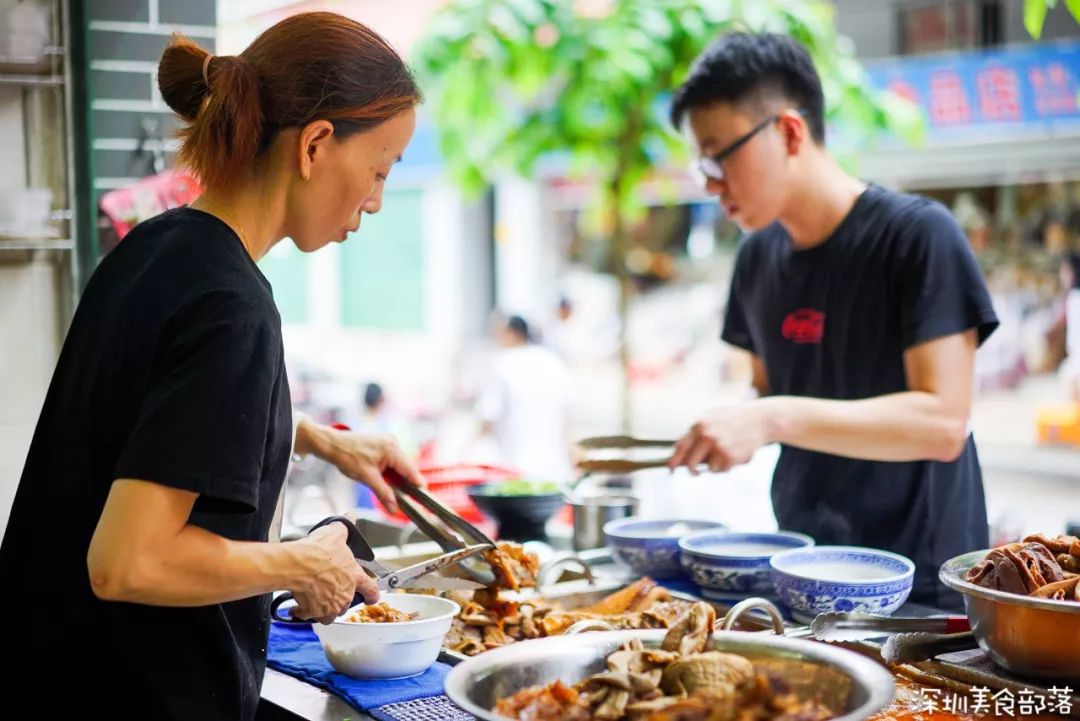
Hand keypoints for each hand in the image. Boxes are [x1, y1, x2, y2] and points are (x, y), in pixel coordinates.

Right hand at [290, 523, 378, 624]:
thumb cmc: (318, 551)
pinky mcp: (314, 611)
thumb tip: (350, 517)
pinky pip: (310, 616)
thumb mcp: (336, 533)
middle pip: (348, 603)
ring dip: (325, 608)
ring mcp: (330, 605)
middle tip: (330, 590)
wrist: (298, 565)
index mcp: (354, 577)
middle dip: (340, 599)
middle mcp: (345, 594)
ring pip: (331, 613)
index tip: (371, 598)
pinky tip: (298, 606)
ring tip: (316, 599)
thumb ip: (345, 527)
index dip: (372, 595)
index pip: (371, 590)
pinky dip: (304, 612)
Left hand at [298, 418, 426, 513]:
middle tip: (404, 500)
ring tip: (390, 490)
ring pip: (399, 465)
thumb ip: (383, 493)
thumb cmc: (347, 456)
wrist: (333, 445)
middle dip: (404, 484)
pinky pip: (392, 461)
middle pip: (406, 468)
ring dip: (396, 478)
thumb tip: (394, 508)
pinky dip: (390, 472)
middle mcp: (393, 443)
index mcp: (392, 449)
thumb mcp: (367, 478)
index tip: (423, 498)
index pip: (411, 470)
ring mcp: (388, 443)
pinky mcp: (383, 445)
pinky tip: (384, 480)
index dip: (417, 485)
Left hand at [668, 401, 775, 473]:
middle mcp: (706, 435)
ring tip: (727, 451)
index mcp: (699, 425)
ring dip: (716, 465)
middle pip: (691, 463)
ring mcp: (718, 446)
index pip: (680, 447)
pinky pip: (722, 470)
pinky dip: (727, 466)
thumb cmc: (734, 419)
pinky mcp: (730, 456)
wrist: (760, 419)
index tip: (669, 469)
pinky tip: (736, 453)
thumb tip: (678, 452)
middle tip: (695, 473)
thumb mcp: (712, 419)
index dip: (673, 461)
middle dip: (692, 470)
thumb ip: (696, 434)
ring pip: (709, 468)